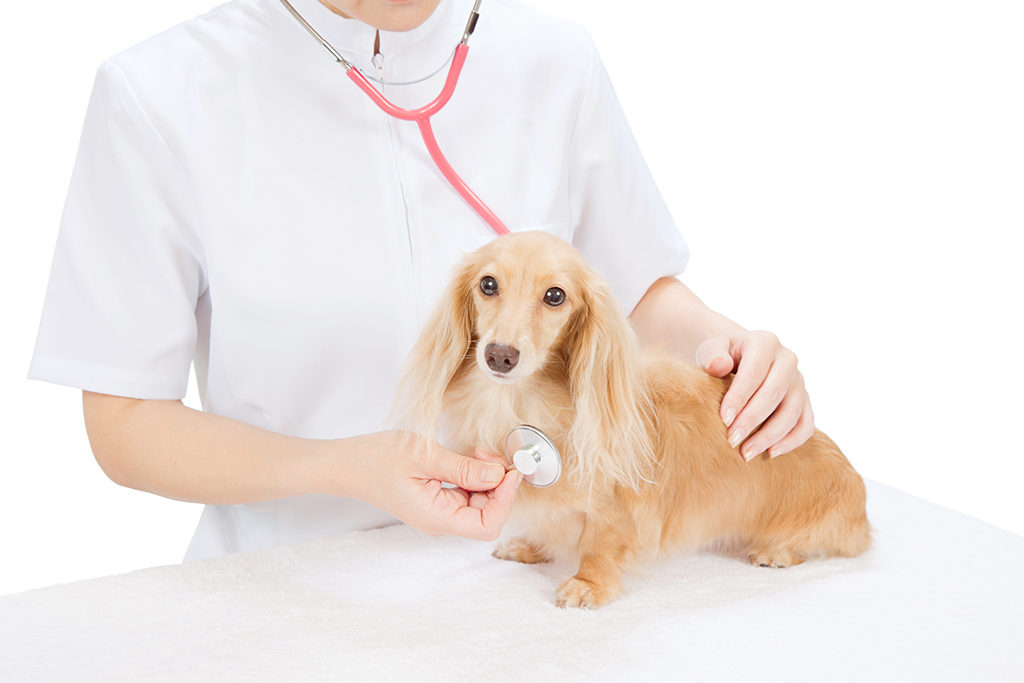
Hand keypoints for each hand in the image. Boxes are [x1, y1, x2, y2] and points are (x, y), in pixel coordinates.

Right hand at [353, 431, 519, 540]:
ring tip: (477, 452)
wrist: (346, 463)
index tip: (509, 472)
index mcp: (436, 517)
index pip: (487, 526)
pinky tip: (468, 458)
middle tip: (490, 454)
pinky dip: (474, 477)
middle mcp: (439, 520)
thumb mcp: (425, 457)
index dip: (505, 501)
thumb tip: (498, 475)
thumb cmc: (376, 458)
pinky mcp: (435, 501)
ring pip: (479, 503)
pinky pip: (465, 495)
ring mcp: (437, 512)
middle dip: (498, 486)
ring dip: (487, 479)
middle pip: (487, 514)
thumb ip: (464, 469)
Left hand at [696, 331, 813, 460]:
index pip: (754, 373)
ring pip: (792, 412)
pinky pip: (806, 423)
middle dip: (752, 420)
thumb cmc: (722, 354)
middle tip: (732, 441)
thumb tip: (718, 365)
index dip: (740, 398)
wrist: (739, 355)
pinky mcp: (805, 400)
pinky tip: (771, 453)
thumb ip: (712, 355)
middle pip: (774, 394)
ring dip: (770, 436)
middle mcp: (787, 360)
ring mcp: (799, 381)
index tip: (724, 420)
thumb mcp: (711, 348)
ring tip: (746, 453)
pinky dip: (792, 441)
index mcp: (765, 343)